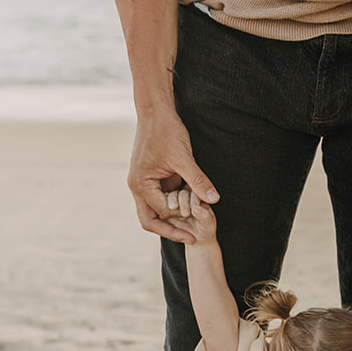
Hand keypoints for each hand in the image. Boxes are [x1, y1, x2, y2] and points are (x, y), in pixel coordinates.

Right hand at [128, 108, 218, 244]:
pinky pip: (161, 199)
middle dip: (170, 231)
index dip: (179, 221)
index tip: (197, 227)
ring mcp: (143, 183)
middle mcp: (137, 187)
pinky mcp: (151, 178)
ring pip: (155, 211)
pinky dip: (174, 205)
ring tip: (192, 226)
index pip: (160, 214)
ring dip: (172, 218)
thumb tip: (214, 200)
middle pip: (151, 220)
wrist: (156, 111)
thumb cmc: (166, 131)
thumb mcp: (184, 158)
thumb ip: (198, 180)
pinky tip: (190, 208)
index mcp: (140, 184)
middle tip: (191, 238)